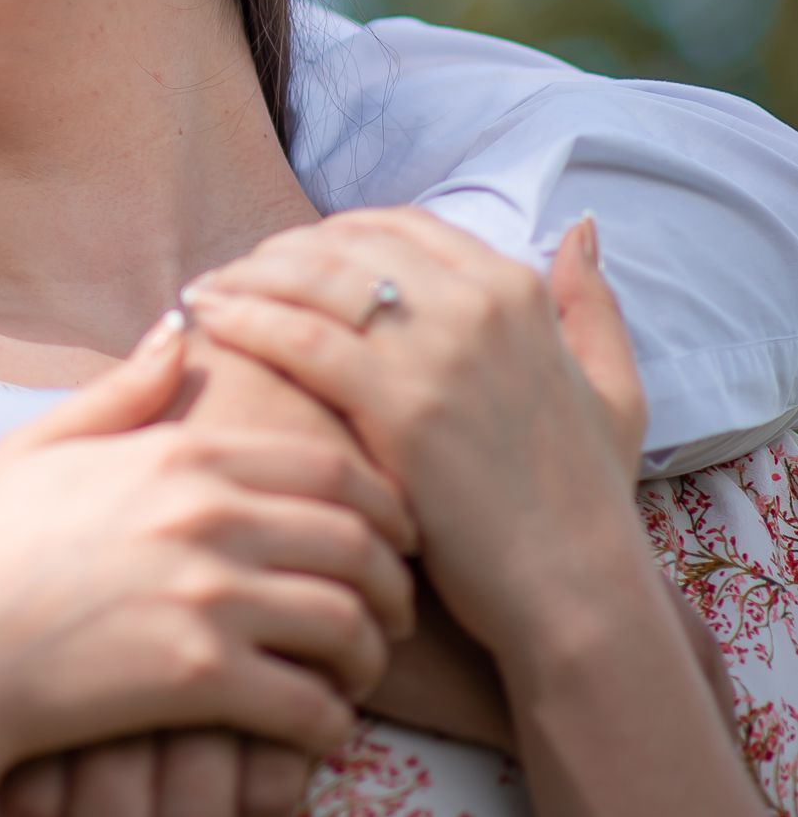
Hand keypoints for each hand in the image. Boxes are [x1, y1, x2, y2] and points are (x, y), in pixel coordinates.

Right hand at [0, 318, 394, 816]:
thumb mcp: (40, 444)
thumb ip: (125, 389)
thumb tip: (182, 328)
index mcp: (182, 454)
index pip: (331, 465)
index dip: (384, 503)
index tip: (393, 535)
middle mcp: (209, 516)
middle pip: (359, 541)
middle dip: (393, 582)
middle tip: (393, 612)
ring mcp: (208, 598)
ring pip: (348, 623)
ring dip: (368, 655)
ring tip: (357, 672)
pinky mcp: (199, 679)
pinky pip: (311, 705)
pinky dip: (329, 722)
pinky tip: (314, 727)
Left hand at [181, 211, 645, 670]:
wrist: (576, 591)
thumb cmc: (585, 502)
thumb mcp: (613, 388)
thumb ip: (591, 303)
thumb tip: (579, 225)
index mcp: (517, 287)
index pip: (397, 225)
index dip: (331, 235)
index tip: (288, 258)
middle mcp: (479, 301)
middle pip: (345, 242)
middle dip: (278, 251)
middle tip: (232, 275)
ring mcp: (440, 350)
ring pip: (313, 278)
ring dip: (246, 276)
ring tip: (203, 294)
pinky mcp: (401, 405)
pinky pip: (299, 337)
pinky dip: (245, 319)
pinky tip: (208, 323)